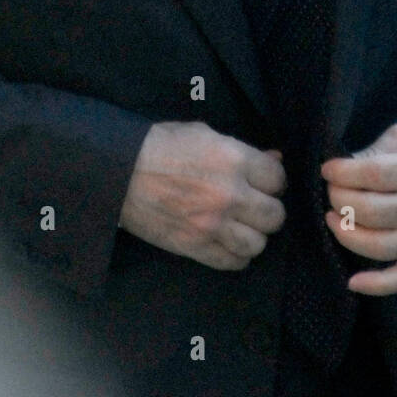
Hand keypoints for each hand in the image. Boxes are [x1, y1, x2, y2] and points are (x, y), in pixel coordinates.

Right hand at [119, 121, 286, 269]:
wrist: (119, 172)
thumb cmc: (160, 145)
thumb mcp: (203, 134)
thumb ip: (242, 148)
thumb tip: (274, 158)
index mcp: (233, 159)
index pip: (278, 179)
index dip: (272, 180)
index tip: (263, 182)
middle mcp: (229, 194)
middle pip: (275, 216)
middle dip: (267, 210)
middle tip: (254, 206)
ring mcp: (213, 224)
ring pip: (258, 244)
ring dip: (252, 235)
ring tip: (241, 226)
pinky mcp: (195, 246)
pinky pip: (232, 262)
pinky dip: (235, 255)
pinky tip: (227, 243)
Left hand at [321, 121, 396, 295]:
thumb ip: (378, 149)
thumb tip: (343, 168)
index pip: (373, 176)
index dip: (342, 173)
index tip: (327, 169)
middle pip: (371, 211)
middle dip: (339, 200)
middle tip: (330, 190)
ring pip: (380, 246)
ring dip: (346, 234)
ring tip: (331, 218)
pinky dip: (378, 285)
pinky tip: (353, 281)